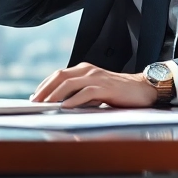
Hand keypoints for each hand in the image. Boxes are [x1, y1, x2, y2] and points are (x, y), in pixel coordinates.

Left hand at [31, 62, 156, 107]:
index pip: (58, 74)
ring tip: (45, 104)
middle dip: (45, 89)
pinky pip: (86, 92)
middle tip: (35, 101)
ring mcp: (97, 77)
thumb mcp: (95, 91)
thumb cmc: (118, 92)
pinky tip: (66, 107)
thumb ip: (80, 94)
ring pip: (70, 83)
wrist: (143, 89)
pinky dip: (74, 100)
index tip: (35, 96)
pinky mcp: (106, 87)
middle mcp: (89, 70)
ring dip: (55, 94)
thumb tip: (61, 104)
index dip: (45, 85)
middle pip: (60, 76)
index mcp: (84, 70)